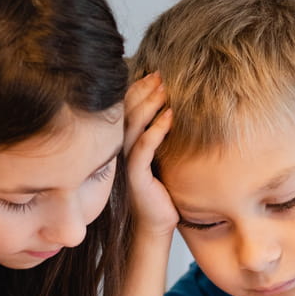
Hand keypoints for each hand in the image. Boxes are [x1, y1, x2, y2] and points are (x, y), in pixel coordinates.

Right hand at [123, 73, 178, 236]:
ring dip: (150, 105)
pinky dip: (156, 130)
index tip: (155, 72)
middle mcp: (119, 150)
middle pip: (126, 112)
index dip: (138, 88)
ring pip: (132, 126)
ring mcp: (124, 162)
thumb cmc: (160, 189)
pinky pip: (143, 148)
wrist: (155, 223)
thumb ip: (159, 133)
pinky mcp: (135, 176)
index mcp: (123, 142)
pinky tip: (170, 116)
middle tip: (161, 74)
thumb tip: (175, 105)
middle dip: (144, 90)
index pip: (126, 108)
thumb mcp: (160, 155)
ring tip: (165, 88)